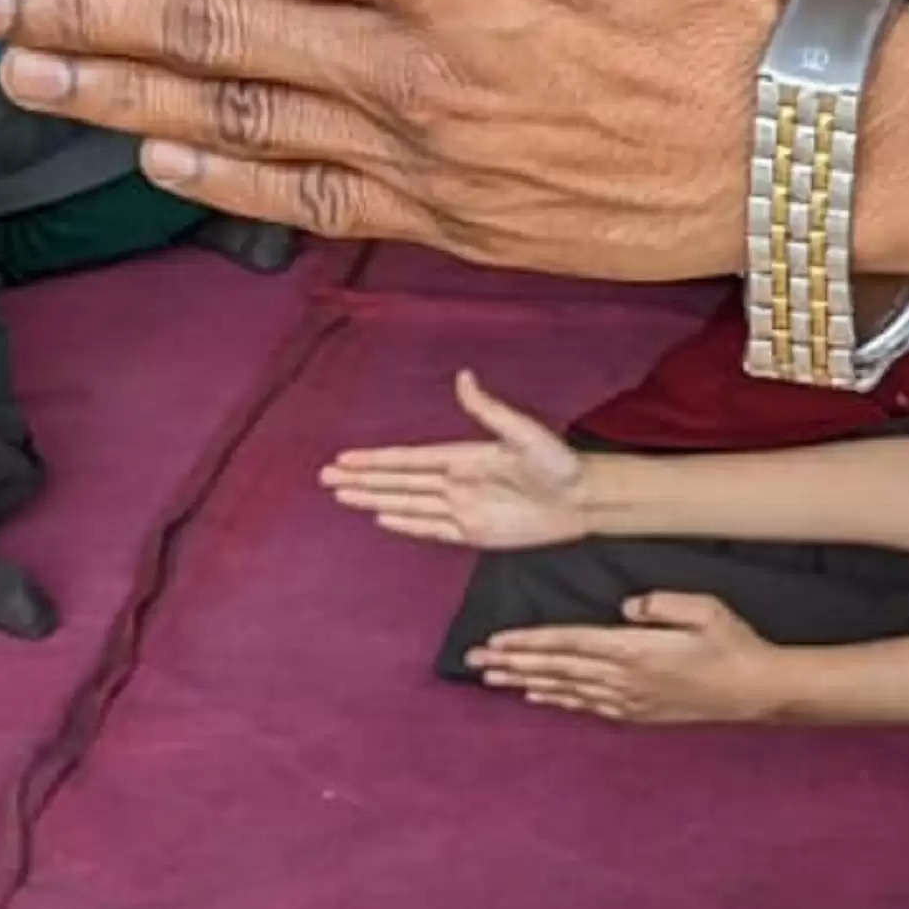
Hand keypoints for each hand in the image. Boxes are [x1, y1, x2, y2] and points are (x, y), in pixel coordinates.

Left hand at [0, 0, 811, 268]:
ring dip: (113, 90)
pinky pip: (304, 197)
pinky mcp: (453, 219)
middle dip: (77, 8)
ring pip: (233, 114)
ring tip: (22, 73)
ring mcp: (424, 151)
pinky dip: (216, 175)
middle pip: (209, 26)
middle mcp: (410, 59)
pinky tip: (154, 152)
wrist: (808, 143)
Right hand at [321, 367, 604, 551]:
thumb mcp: (524, 432)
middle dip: (362, 480)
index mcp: (463, 457)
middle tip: (325, 477)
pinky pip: (431, 530)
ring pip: (407, 504)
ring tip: (342, 496)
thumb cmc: (559, 462)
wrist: (583, 499)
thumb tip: (464, 376)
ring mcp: (461, 509)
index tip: (344, 458)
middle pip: (398, 482)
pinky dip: (406, 525)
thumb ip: (489, 410)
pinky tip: (382, 517)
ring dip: (375, 500)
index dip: (375, 460)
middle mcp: (455, 482)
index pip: (408, 460)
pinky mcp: (473, 533)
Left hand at [473, 591, 782, 724]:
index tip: (496, 642)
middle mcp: (623, 679)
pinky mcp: (636, 713)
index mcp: (635, 651)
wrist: (754, 691)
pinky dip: (557, 700)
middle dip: (512, 664)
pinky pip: (585, 706)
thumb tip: (627, 607)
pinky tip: (538, 696)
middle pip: (556, 669)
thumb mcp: (705, 609)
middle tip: (473, 662)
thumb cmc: (733, 643)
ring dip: (526, 682)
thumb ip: (662, 604)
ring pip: (565, 689)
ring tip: (493, 679)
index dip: (529, 643)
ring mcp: (628, 700)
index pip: (568, 644)